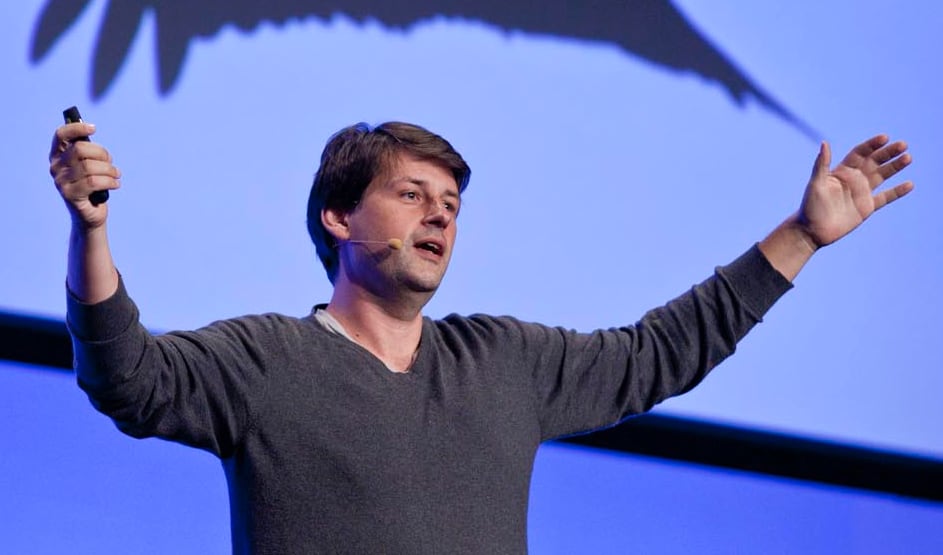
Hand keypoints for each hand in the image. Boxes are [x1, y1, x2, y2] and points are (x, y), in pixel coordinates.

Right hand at [48, 122, 120, 230]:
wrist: (91, 214)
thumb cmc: (93, 186)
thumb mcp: (90, 165)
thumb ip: (89, 151)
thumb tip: (90, 131)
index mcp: (58, 155)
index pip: (61, 135)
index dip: (76, 128)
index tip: (94, 128)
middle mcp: (55, 166)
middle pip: (80, 149)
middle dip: (103, 154)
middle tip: (112, 164)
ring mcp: (60, 181)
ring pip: (90, 167)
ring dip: (110, 170)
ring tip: (116, 176)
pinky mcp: (70, 194)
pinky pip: (93, 182)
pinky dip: (110, 182)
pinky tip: (116, 184)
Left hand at [797, 135, 912, 248]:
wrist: (812, 231)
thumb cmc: (810, 206)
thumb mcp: (816, 183)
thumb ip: (821, 164)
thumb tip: (825, 143)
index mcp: (842, 171)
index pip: (860, 153)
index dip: (872, 145)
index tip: (885, 138)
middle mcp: (854, 179)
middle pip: (874, 161)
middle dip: (888, 153)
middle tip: (903, 145)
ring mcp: (861, 193)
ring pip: (882, 176)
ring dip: (895, 167)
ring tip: (908, 158)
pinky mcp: (867, 207)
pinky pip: (885, 197)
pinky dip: (897, 191)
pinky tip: (909, 184)